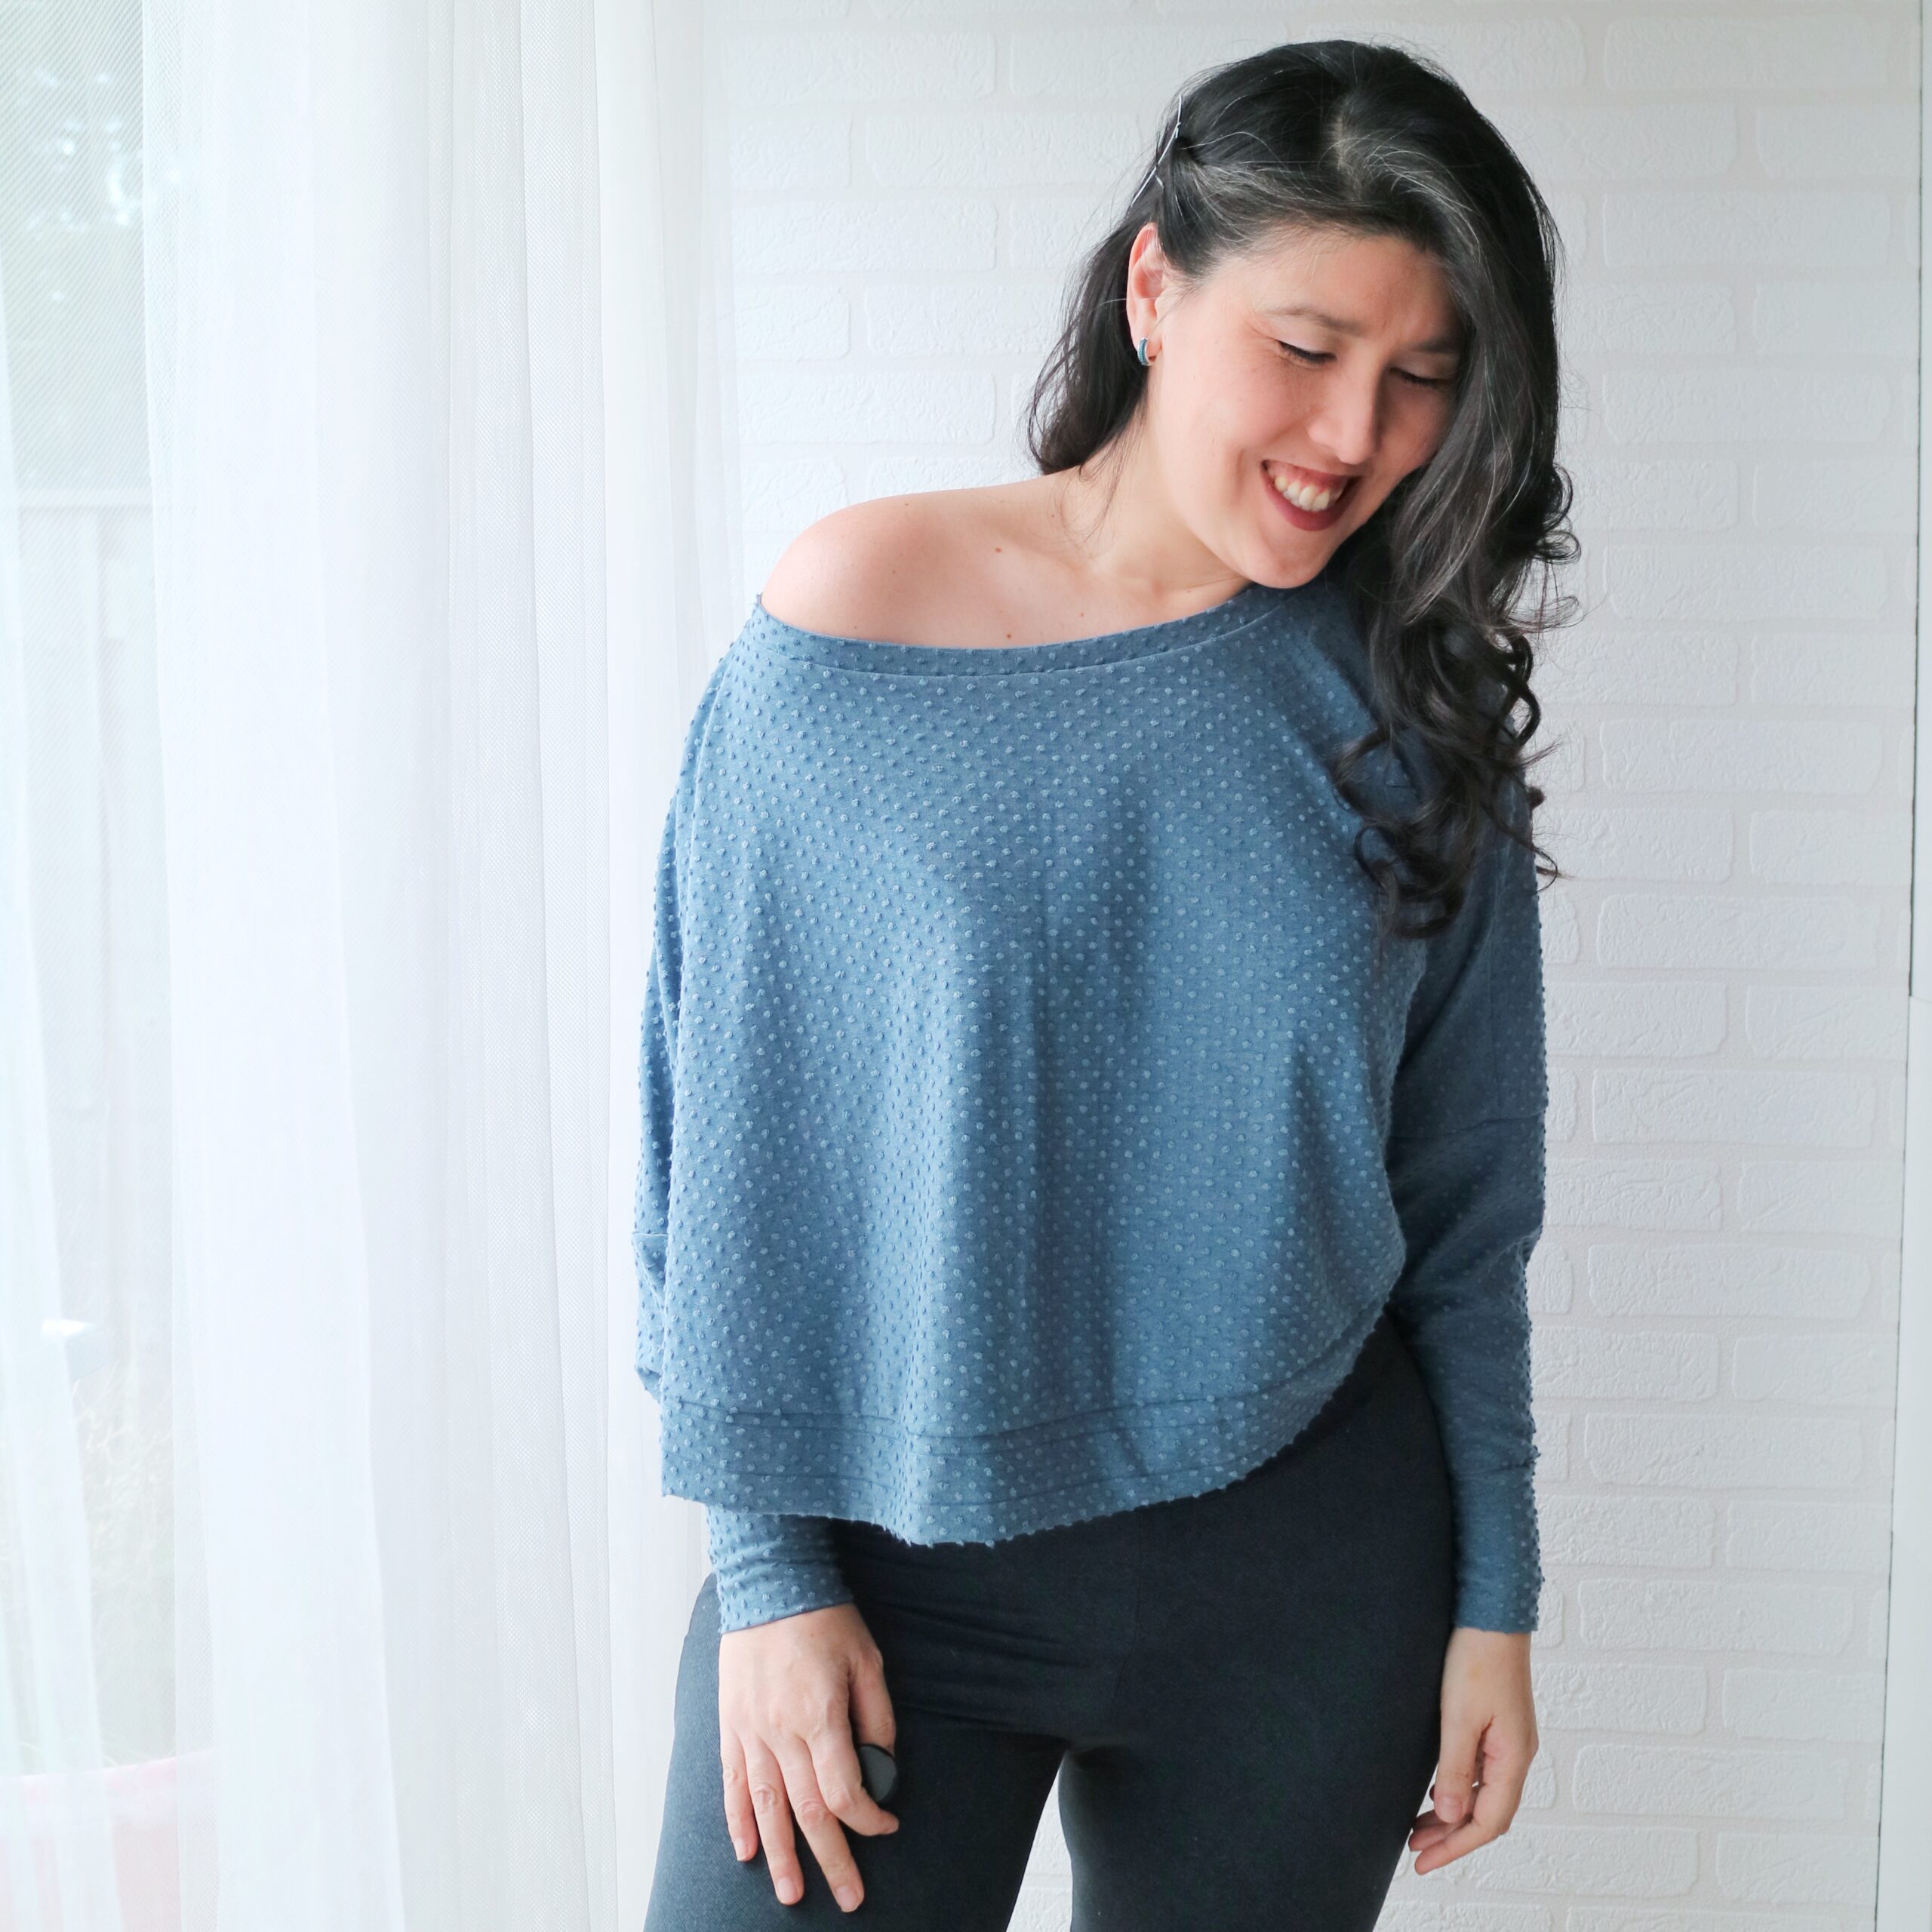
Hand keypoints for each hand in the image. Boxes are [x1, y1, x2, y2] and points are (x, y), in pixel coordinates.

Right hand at [718, 1600, 900, 1911]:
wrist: (770, 1581)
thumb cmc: (825, 1617)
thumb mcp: (868, 1660)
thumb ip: (877, 1716)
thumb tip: (884, 1766)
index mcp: (819, 1716)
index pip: (843, 1790)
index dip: (868, 1818)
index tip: (887, 1826)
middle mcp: (780, 1732)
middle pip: (806, 1812)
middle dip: (831, 1859)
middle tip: (850, 1898)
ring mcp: (750, 1731)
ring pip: (766, 1808)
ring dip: (780, 1857)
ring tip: (791, 1895)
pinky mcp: (730, 1725)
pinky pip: (733, 1783)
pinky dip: (738, 1820)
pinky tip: (747, 1852)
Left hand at [1408, 1626, 1537, 1874]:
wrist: (1492, 1614)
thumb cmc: (1477, 1659)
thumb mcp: (1458, 1717)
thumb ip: (1456, 1769)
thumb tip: (1451, 1817)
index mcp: (1513, 1759)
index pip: (1487, 1823)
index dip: (1454, 1848)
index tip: (1422, 1862)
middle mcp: (1518, 1755)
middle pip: (1488, 1814)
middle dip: (1452, 1837)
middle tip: (1415, 1849)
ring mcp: (1511, 1741)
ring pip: (1485, 1794)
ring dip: (1454, 1814)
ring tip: (1420, 1827)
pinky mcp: (1500, 1726)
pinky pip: (1483, 1772)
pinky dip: (1461, 1789)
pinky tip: (1439, 1790)